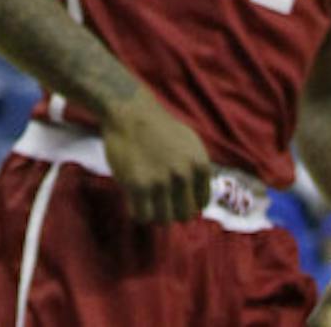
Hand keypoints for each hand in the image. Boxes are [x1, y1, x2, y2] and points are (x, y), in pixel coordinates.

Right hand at [100, 91, 212, 223]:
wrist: (129, 111)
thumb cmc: (158, 126)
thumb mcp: (190, 143)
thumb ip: (197, 170)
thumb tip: (201, 202)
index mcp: (199, 166)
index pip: (200, 204)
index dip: (184, 201)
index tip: (172, 195)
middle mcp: (184, 176)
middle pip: (183, 216)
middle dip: (171, 210)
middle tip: (157, 201)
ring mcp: (160, 182)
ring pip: (163, 220)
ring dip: (153, 212)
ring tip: (144, 199)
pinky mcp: (138, 186)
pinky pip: (141, 216)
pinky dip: (137, 212)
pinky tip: (132, 199)